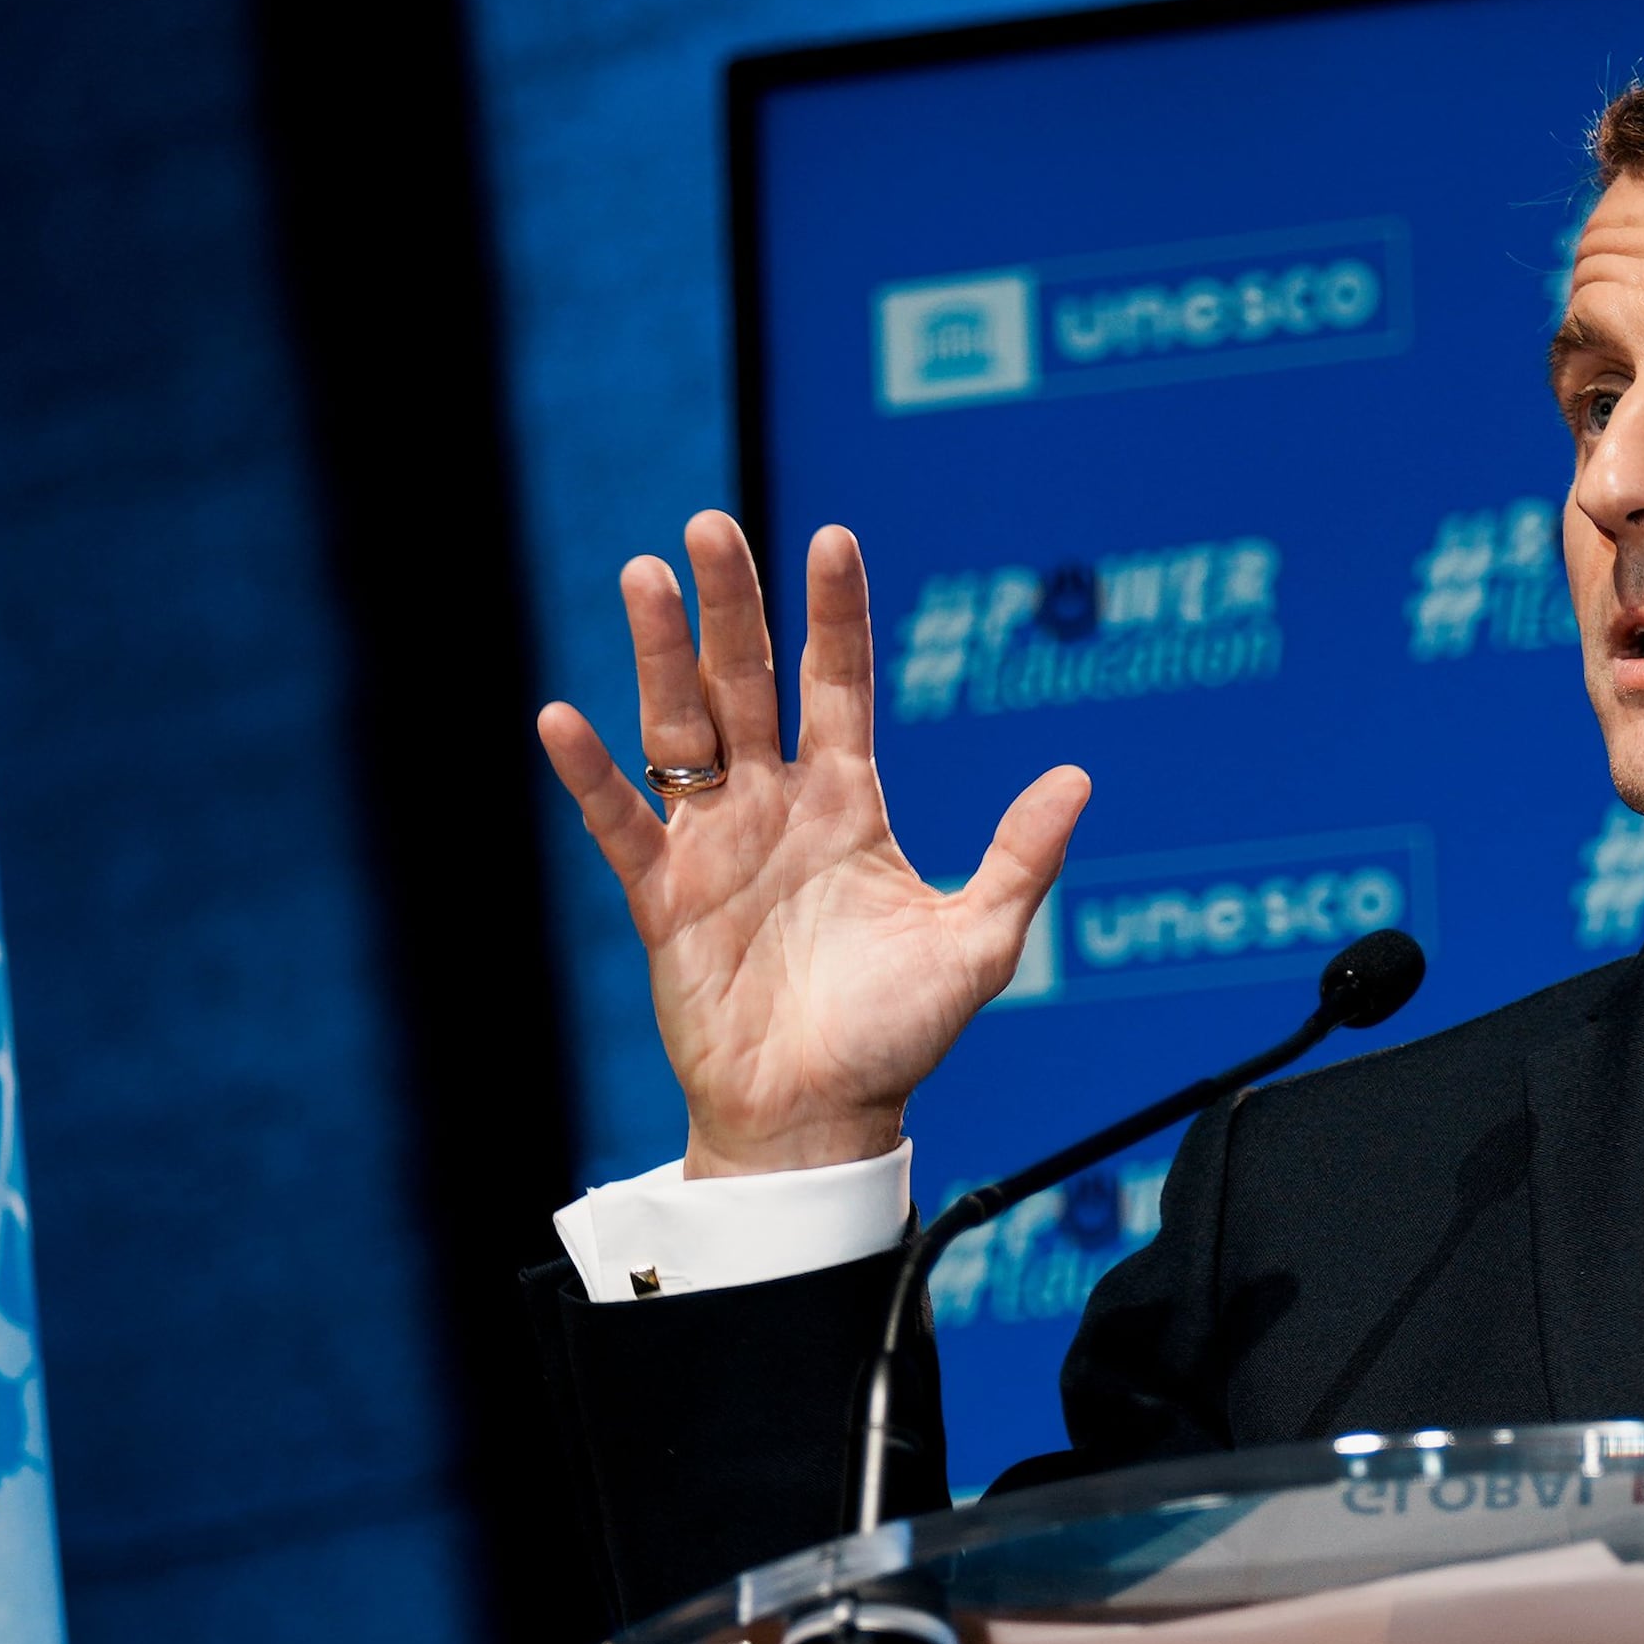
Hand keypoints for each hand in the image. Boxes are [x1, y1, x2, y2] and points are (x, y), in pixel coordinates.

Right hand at [537, 514, 1088, 1176]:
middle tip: (712, 526)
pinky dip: (591, 775)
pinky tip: (564, 720)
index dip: (834, 616)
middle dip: (731, 606)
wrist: (821, 1117)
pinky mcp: (663, 895)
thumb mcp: (978, 943)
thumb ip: (1021, 858)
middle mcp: (775, 805)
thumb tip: (1080, 776)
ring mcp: (714, 844)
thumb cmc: (897, 1037)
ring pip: (679, 727)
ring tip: (644, 576)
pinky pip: (621, 823)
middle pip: (745, 682)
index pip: (837, 684)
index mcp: (849, 802)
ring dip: (659, 655)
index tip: (832, 539)